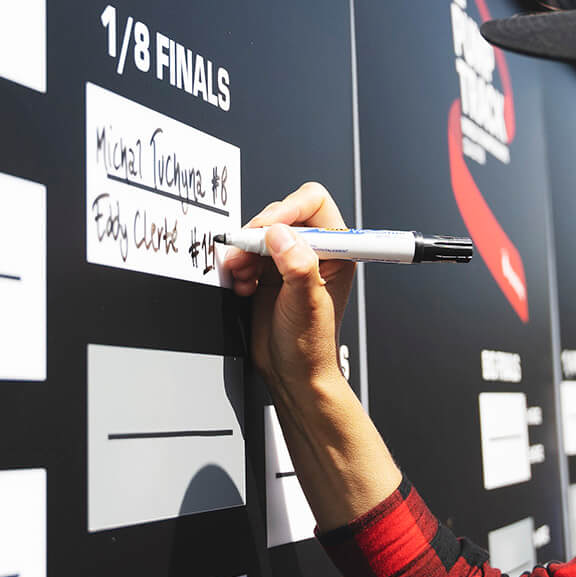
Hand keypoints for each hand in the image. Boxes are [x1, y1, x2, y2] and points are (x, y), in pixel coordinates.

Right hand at [223, 182, 354, 390]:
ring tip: (242, 274)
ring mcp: (288, 261)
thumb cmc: (311, 346)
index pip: (314, 204)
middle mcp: (313, 252)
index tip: (268, 227)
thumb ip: (297, 266)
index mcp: (336, 251)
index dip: (289, 209)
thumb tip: (280, 234)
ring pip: (260, 234)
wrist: (291, 372)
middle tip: (247, 252)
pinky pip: (246, 253)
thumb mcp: (306, 303)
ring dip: (244, 251)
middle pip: (282, 215)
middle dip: (259, 233)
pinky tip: (243, 285)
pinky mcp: (267, 272)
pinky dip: (238, 265)